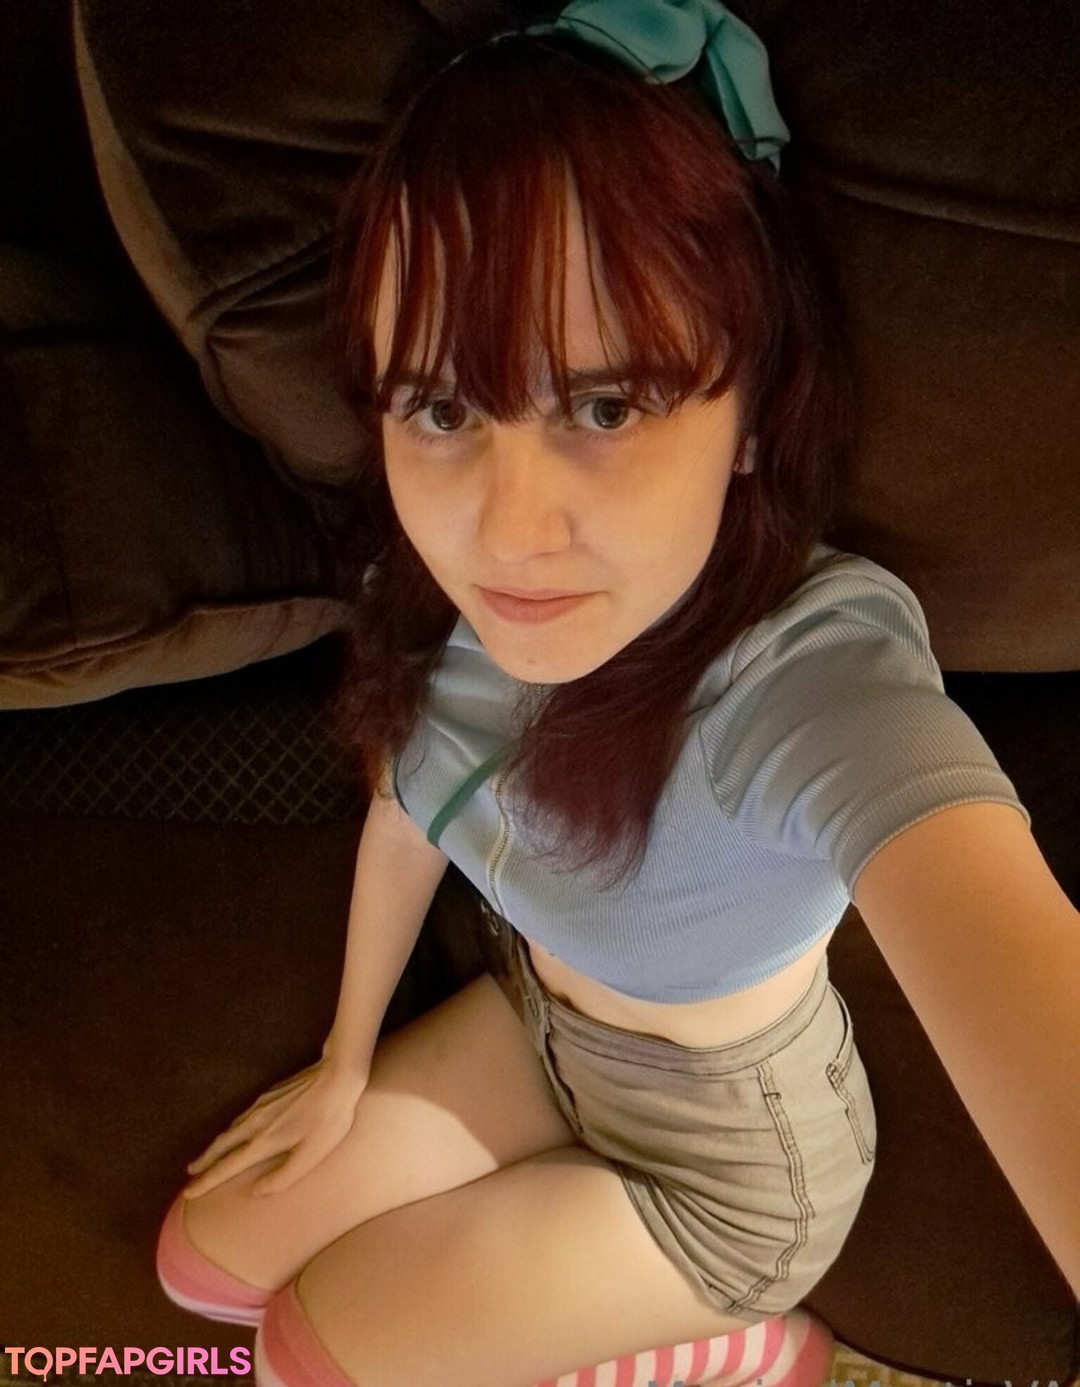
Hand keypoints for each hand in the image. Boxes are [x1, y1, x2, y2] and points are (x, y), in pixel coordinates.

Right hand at [183, 1057, 368, 1199]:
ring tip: (208, 1156)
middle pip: (222, 1146)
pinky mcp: (270, 1094)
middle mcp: (256, 1123)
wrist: (337, 1076)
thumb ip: (283, 1176)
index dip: (208, 1180)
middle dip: (205, 1162)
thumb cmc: (329, 1119)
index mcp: (265, 1142)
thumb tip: (255, 1192)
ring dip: (216, 1145)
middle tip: (190, 1174)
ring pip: (230, 1129)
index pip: (228, 1166)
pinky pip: (241, 1117)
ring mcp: (261, 1106)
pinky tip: (235, 1130)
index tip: (188, 1192)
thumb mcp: (312, 1154)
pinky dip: (231, 1129)